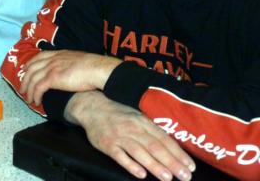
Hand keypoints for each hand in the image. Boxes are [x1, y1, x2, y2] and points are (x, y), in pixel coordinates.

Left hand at [20, 50, 120, 104]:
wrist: (97, 69)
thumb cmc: (93, 66)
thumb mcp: (78, 60)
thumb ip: (69, 63)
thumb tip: (69, 71)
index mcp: (59, 54)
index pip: (39, 57)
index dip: (30, 64)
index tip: (25, 70)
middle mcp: (52, 59)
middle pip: (32, 68)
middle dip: (25, 79)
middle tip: (22, 89)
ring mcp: (51, 68)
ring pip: (33, 79)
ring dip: (29, 90)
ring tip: (28, 99)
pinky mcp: (53, 78)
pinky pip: (38, 88)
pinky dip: (35, 95)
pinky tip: (37, 101)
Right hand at [66, 91, 195, 180]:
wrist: (91, 107)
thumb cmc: (118, 114)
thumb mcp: (136, 116)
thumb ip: (152, 130)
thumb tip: (173, 147)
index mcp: (142, 121)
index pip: (164, 139)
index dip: (178, 153)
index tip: (190, 166)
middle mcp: (132, 128)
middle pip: (155, 147)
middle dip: (172, 162)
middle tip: (185, 176)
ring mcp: (119, 136)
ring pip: (139, 152)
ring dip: (154, 165)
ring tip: (168, 178)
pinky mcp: (107, 144)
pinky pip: (120, 156)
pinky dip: (131, 165)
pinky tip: (141, 174)